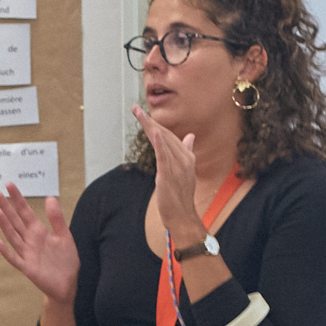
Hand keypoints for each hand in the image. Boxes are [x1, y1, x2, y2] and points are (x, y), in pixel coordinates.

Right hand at [0, 183, 79, 311]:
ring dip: (4, 224)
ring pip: (13, 236)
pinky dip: (6, 251)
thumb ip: (57, 219)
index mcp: (39, 231)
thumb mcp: (65, 236)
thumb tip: (50, 197)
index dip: (18, 198)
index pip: (25, 211)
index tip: (9, 184)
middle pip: (15, 221)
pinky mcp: (28, 268)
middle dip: (6, 206)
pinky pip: (15, 258)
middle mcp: (30, 240)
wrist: (68, 284)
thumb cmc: (66, 261)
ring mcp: (27, 254)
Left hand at [130, 106, 204, 244]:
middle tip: (135, 108)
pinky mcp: (168, 175)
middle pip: (165, 135)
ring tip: (138, 113)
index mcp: (187, 157)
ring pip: (162, 141)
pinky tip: (154, 132)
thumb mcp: (185, 172)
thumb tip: (190, 136)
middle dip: (149, 121)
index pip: (170, 136)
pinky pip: (164, 156)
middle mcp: (183, 159)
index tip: (143, 114)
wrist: (183, 217)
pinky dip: (159, 143)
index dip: (156, 124)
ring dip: (150, 126)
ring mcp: (177, 167)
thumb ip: (186, 152)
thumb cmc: (181, 196)